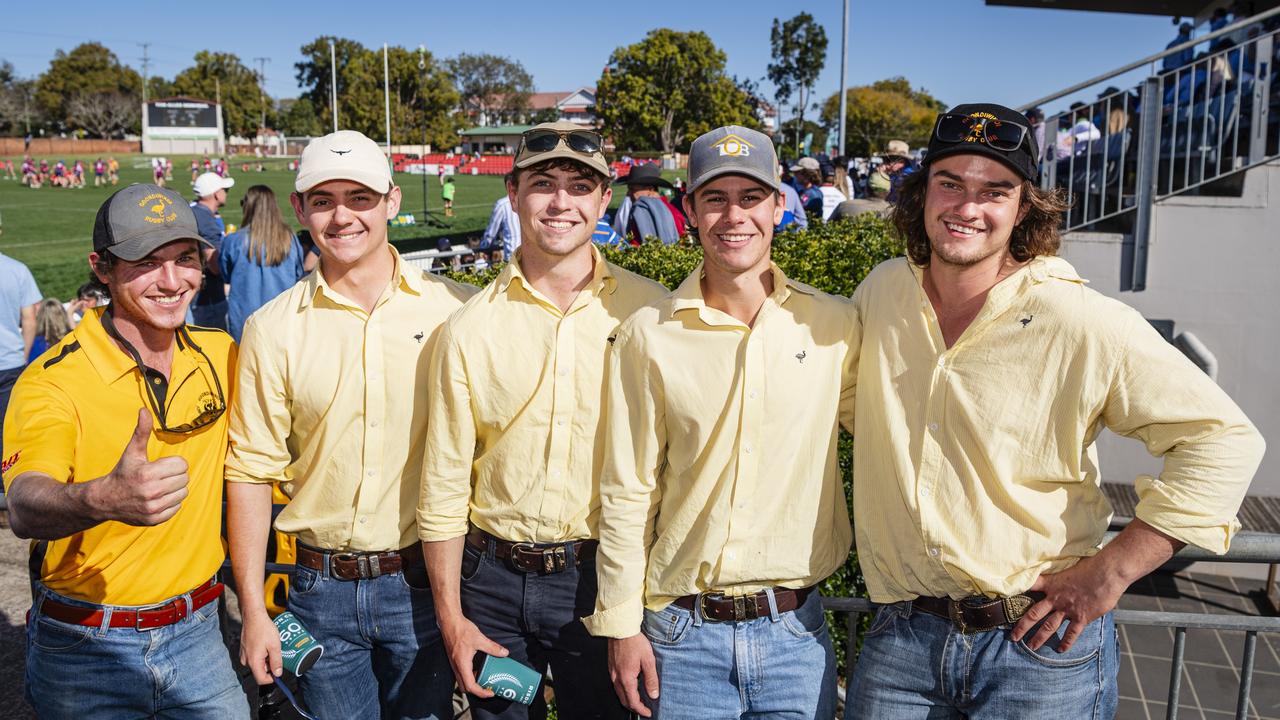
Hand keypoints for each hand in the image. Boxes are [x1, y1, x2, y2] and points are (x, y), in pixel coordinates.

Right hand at [89, 408, 189, 525]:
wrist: (105, 500)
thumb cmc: (123, 473)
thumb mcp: (132, 452)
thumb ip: (141, 431)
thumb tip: (144, 410)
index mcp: (147, 474)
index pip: (182, 465)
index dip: (173, 463)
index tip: (161, 465)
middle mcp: (151, 492)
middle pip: (185, 479)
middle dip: (175, 475)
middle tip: (160, 476)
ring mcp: (152, 508)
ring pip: (183, 493)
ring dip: (175, 489)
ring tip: (160, 487)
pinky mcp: (154, 520)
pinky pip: (177, 507)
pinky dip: (171, 502)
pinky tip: (158, 498)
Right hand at [239, 609, 282, 684]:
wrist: (253, 616)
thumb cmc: (264, 629)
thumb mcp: (275, 646)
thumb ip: (276, 662)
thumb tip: (278, 674)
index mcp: (253, 662)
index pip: (261, 680)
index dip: (272, 679)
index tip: (279, 672)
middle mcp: (246, 661)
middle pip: (260, 672)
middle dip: (270, 666)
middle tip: (277, 654)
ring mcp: (243, 656)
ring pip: (258, 664)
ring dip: (266, 660)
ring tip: (271, 647)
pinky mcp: (243, 651)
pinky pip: (254, 658)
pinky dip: (261, 655)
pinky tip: (265, 645)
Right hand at [440, 615, 506, 697]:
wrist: (449, 622)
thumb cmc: (461, 630)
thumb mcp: (479, 639)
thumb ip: (492, 647)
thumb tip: (504, 653)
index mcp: (462, 664)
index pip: (470, 686)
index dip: (481, 693)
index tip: (490, 692)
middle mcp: (456, 667)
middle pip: (465, 688)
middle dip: (476, 691)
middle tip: (488, 688)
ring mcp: (454, 664)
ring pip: (462, 681)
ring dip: (472, 684)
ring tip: (484, 679)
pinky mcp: (454, 660)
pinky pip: (461, 674)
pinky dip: (469, 676)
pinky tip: (478, 668)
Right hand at [608, 634, 658, 716]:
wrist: (620, 628)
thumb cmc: (635, 641)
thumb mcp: (648, 660)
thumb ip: (651, 679)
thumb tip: (653, 695)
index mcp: (626, 678)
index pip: (632, 701)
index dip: (641, 710)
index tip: (648, 712)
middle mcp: (616, 677)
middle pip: (624, 700)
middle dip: (634, 707)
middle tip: (644, 709)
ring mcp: (612, 673)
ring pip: (619, 693)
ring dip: (628, 699)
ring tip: (638, 700)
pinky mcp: (611, 667)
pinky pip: (616, 685)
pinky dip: (623, 691)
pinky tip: (630, 687)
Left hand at [1009, 554, 1126, 651]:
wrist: (1107, 573)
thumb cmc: (1092, 566)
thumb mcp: (1071, 567)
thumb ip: (1064, 577)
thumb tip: (1064, 578)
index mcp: (1052, 584)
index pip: (1030, 586)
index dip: (1017, 590)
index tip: (1005, 598)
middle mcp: (1056, 598)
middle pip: (1034, 614)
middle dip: (1022, 626)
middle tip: (1013, 637)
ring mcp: (1067, 609)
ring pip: (1048, 626)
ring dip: (1039, 638)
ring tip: (1031, 647)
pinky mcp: (1081, 617)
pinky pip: (1071, 633)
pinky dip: (1066, 642)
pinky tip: (1061, 650)